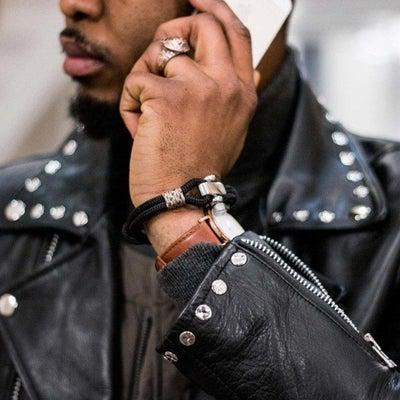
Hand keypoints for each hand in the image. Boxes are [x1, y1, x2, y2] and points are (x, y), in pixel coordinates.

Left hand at [120, 0, 257, 207]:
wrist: (183, 201)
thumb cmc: (199, 167)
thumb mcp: (231, 128)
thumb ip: (234, 94)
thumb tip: (243, 69)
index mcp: (243, 93)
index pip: (237, 32)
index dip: (215, 7)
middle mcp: (227, 85)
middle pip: (202, 23)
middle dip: (174, 28)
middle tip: (160, 50)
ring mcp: (199, 88)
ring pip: (161, 50)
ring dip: (146, 78)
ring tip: (150, 114)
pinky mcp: (166, 96)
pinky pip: (137, 79)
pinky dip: (130, 103)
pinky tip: (141, 129)